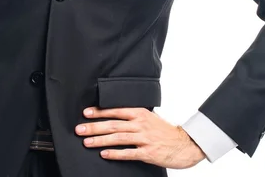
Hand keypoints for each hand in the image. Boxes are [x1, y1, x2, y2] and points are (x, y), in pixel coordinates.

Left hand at [75, 106, 205, 168]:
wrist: (184, 144)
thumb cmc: (164, 130)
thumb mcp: (149, 117)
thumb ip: (134, 115)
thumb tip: (115, 113)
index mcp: (139, 113)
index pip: (115, 110)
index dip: (99, 111)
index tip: (86, 113)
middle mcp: (140, 124)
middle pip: (113, 124)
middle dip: (94, 127)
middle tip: (80, 129)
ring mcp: (144, 138)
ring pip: (118, 138)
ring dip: (100, 140)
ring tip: (87, 142)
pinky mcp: (148, 153)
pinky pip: (128, 153)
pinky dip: (115, 153)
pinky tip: (104, 154)